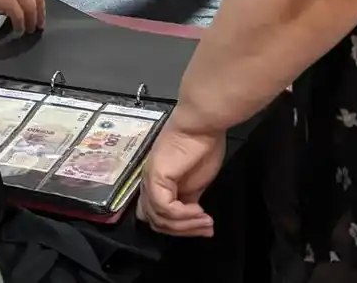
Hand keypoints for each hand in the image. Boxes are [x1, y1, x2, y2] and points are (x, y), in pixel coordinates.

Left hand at [137, 120, 225, 236]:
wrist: (201, 125)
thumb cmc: (202, 146)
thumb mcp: (196, 181)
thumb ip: (188, 199)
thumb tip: (191, 217)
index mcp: (157, 183)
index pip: (155, 216)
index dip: (177, 227)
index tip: (201, 228)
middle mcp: (149, 183)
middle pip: (156, 222)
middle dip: (184, 230)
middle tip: (206, 229)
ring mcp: (150, 180)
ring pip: (160, 219)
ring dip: (187, 225)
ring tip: (206, 222)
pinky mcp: (156, 178)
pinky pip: (165, 208)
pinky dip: (183, 215)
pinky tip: (199, 212)